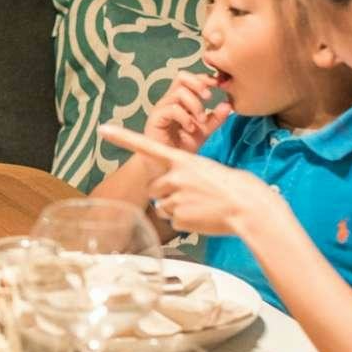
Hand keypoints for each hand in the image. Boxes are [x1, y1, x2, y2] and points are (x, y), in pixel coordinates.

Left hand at [99, 126, 280, 237]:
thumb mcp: (208, 170)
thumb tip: (172, 192)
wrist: (249, 208)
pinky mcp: (179, 220)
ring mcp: (175, 199)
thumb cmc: (235, 187)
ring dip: (176, 208)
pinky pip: (174, 223)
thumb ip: (186, 175)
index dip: (121, 137)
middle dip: (166, 192)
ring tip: (200, 206)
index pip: (145, 146)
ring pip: (163, 207)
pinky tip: (203, 218)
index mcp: (182, 160)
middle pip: (155, 188)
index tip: (102, 129)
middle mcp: (174, 178)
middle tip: (190, 195)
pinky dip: (186, 222)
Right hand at [143, 71, 231, 150]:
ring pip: (179, 93)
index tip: (218, 85)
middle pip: (181, 77)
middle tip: (209, 98)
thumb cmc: (181, 146)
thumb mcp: (204, 131)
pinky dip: (185, 117)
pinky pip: (172, 109)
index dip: (204, 78)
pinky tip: (190, 128)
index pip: (191, 79)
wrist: (166, 165)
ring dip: (195, 105)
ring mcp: (161, 109)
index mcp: (180, 100)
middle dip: (198, 84)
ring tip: (201, 121)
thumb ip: (215, 119)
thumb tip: (228, 104)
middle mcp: (170, 100)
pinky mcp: (156, 119)